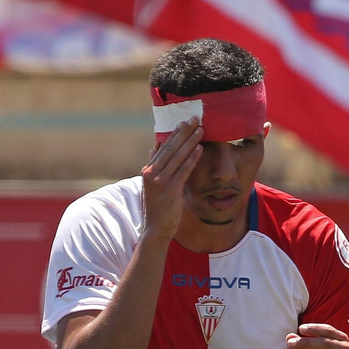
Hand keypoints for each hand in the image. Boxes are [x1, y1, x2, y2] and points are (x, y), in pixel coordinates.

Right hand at [141, 121, 201, 239]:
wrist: (155, 229)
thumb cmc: (157, 209)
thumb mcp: (152, 186)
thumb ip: (155, 167)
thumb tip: (155, 148)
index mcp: (147, 171)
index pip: (162, 147)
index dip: (173, 133)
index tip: (183, 122)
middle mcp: (151, 173)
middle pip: (170, 147)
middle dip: (183, 132)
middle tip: (194, 118)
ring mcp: (160, 181)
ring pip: (177, 156)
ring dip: (190, 141)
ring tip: (200, 129)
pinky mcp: (170, 189)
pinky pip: (183, 170)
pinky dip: (192, 158)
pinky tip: (200, 149)